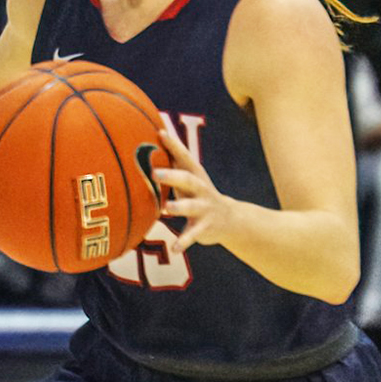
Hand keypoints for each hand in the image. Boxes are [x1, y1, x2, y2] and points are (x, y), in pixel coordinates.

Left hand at [151, 117, 237, 251]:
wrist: (230, 220)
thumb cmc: (199, 195)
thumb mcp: (190, 179)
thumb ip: (173, 164)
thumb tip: (150, 142)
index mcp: (195, 175)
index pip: (184, 156)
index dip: (173, 144)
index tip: (160, 133)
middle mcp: (201, 189)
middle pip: (188, 179)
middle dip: (173, 176)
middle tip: (154, 173)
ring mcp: (204, 208)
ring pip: (192, 207)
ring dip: (179, 207)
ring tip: (166, 209)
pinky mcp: (205, 227)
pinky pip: (193, 235)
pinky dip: (183, 242)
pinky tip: (175, 249)